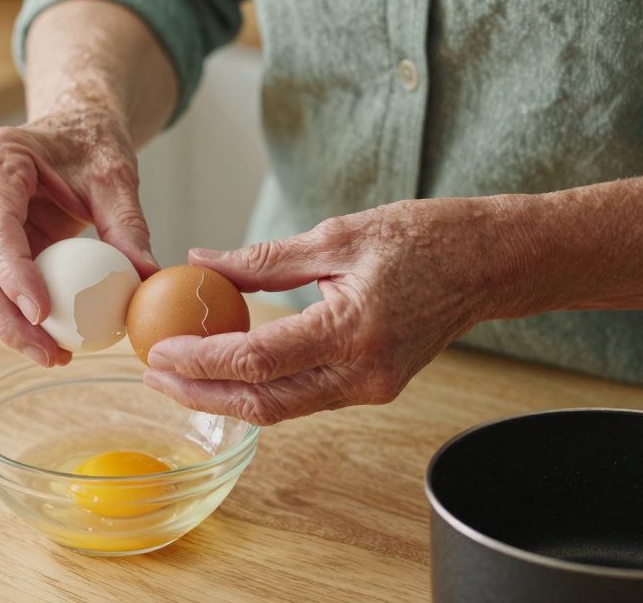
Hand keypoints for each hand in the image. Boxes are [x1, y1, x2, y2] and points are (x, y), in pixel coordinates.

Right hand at [0, 109, 158, 366]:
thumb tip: (146, 278)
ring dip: (8, 326)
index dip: (13, 273)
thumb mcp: (116, 176)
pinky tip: (49, 340)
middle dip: (5, 318)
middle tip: (48, 353)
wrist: (73, 127)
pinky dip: (16, 316)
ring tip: (52, 355)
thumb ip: (128, 225)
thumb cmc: (91, 142)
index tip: (41, 313)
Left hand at [142, 198, 516, 424]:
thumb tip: (202, 261)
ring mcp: (370, 387)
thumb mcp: (336, 235)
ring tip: (177, 374)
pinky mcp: (371, 387)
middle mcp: (363, 371)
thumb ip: (265, 258)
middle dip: (201, 394)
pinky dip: (258, 387)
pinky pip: (303, 397)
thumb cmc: (423, 239)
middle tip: (153, 375)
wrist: (489, 263)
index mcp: (354, 329)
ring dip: (225, 396)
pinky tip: (224, 369)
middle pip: (262, 401)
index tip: (159, 351)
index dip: (201, 360)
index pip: (258, 359)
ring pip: (281, 407)